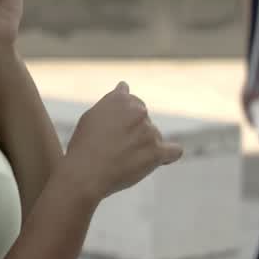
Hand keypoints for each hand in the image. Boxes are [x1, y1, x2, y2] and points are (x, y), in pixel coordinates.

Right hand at [63, 82, 182, 201]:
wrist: (85, 172)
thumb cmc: (84, 145)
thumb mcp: (92, 115)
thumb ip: (112, 102)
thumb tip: (124, 86)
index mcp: (121, 99)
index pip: (133, 102)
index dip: (124, 117)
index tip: (116, 129)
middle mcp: (138, 111)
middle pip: (145, 120)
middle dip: (134, 130)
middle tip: (116, 145)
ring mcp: (150, 131)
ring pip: (153, 137)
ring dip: (143, 146)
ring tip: (123, 159)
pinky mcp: (157, 151)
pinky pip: (174, 151)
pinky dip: (168, 155)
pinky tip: (160, 159)